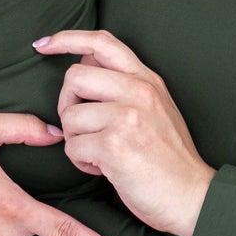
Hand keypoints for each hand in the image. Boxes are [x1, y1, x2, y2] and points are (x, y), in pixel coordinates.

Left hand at [35, 29, 215, 235]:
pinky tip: (103, 168)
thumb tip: (85, 62)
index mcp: (146, 80)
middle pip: (74, 77)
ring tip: (100, 154)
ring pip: (69, 116)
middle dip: (67, 103)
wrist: (192, 196)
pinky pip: (72, 147)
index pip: (102, 42)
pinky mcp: (113, 146)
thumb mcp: (156, 108)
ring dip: (75, 139)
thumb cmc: (169, 158)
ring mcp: (126, 117)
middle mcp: (137, 91)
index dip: (66, 39)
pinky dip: (81, 162)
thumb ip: (124, 85)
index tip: (43, 45)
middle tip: (82, 127)